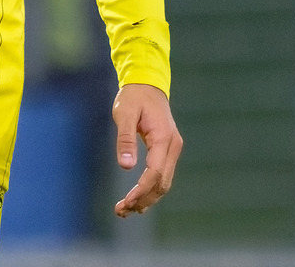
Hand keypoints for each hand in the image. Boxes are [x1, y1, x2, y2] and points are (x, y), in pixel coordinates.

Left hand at [112, 83, 181, 216]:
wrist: (147, 84)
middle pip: (162, 183)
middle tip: (121, 211)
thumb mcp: (124, 113)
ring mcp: (172, 149)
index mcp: (164, 138)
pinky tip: (137, 199)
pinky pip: (161, 175)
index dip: (141, 190)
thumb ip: (125, 139)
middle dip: (143, 199)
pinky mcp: (167, 151)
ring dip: (147, 198)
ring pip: (163, 183)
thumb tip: (126, 167)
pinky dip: (150, 189)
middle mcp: (173, 146)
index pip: (155, 173)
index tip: (126, 202)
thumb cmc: (134, 97)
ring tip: (125, 210)